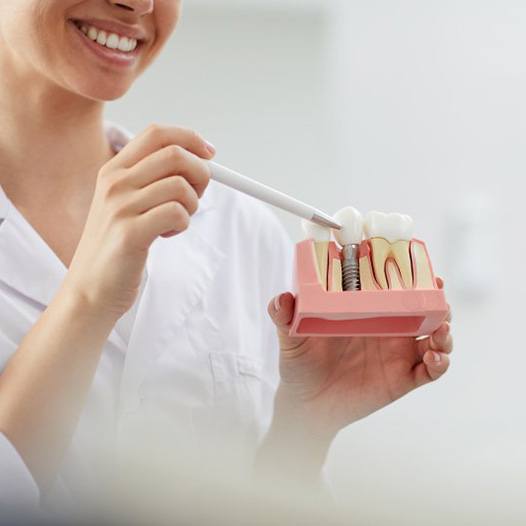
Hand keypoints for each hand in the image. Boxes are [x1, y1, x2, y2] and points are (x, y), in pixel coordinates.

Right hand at [64, 125, 214, 318]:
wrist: (90, 289)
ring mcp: (120, 207)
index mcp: (113, 170)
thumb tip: (199, 162)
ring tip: (175, 222)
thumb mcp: (126, 204)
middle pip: (175, 155)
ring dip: (191, 205)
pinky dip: (183, 224)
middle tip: (195, 197)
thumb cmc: (116, 247)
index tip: (209, 153)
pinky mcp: (130, 233)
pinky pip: (177, 213)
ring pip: (180, 186)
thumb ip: (153, 181)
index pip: (157, 133)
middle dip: (200, 174)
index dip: (190, 138)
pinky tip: (166, 235)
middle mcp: (114, 182)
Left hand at [268, 279, 452, 438]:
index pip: (394, 287)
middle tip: (438, 293)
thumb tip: (281, 298)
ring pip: (435, 335)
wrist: (307, 404)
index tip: (420, 264)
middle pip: (423, 308)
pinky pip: (431, 369)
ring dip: (445, 329)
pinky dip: (440, 361)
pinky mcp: (403, 378)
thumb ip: (285, 317)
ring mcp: (398, 353)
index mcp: (366, 311)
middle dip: (437, 299)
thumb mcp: (291, 337)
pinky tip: (434, 357)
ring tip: (440, 329)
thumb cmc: (300, 364)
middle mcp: (387, 328)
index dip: (411, 275)